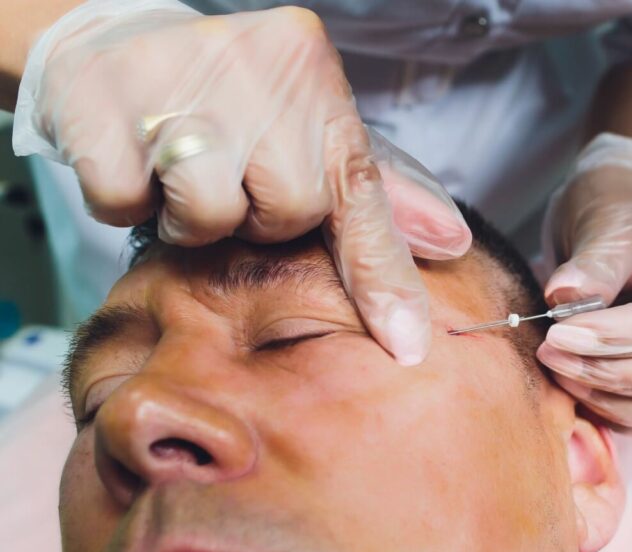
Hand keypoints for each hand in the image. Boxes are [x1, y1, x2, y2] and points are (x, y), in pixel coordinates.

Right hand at [13, 0, 469, 364]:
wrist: (119, 47)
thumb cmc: (234, 107)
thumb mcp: (312, 135)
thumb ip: (379, 196)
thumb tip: (452, 241)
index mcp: (317, 80)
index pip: (361, 193)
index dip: (384, 277)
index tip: (407, 344)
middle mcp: (258, 69)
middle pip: (286, 211)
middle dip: (256, 219)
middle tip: (231, 177)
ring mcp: (176, 78)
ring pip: (208, 213)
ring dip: (191, 215)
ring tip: (181, 168)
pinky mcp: (98, 100)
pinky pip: (125, 205)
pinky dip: (126, 201)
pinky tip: (132, 158)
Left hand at [539, 135, 631, 431]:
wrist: (617, 218)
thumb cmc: (617, 206)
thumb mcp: (606, 216)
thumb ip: (594, 259)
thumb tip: (565, 300)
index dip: (624, 337)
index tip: (560, 333)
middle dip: (614, 372)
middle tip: (549, 353)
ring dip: (612, 399)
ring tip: (557, 369)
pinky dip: (615, 413)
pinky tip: (572, 387)